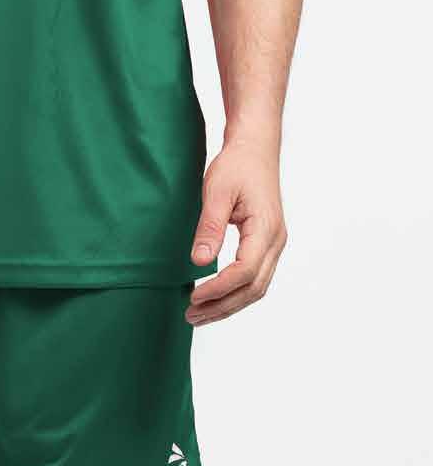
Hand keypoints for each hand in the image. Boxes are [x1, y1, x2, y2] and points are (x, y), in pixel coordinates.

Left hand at [186, 136, 287, 324]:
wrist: (255, 148)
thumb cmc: (237, 166)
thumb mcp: (217, 192)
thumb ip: (210, 228)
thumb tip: (200, 262)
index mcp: (266, 229)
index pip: (244, 272)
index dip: (218, 289)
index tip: (193, 298)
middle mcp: (275, 241)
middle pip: (253, 288)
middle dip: (222, 307)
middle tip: (191, 316)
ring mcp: (274, 244)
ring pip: (257, 287)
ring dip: (229, 304)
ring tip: (199, 315)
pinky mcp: (267, 244)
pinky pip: (255, 277)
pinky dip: (236, 293)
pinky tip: (215, 298)